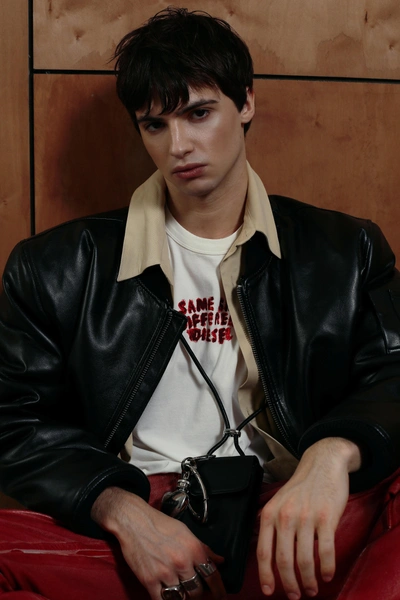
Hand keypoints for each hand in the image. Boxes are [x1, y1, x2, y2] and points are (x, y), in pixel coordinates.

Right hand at [91, 486, 225, 599]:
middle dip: (198, 593)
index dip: (219, 590)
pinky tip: (168, 595)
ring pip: (181, 598)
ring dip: (183, 596)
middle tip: (195, 590)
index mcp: (194, 549)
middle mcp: (182, 562)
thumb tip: (219, 560)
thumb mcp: (185, 532)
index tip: (221, 597)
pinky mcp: (149, 580)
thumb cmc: (160, 524)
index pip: (212, 576)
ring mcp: (165, 573)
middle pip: (197, 591)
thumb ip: (203, 548)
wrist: (134, 521)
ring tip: (181, 591)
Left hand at [257, 437, 361, 598]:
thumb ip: (270, 522)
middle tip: (296, 595)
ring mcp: (306, 517)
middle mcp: (285, 516)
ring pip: (305, 560)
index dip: (266, 575)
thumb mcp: (278, 500)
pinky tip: (327, 575)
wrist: (323, 464)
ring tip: (312, 588)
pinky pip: (325, 551)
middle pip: (284, 561)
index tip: (269, 591)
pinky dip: (326, 568)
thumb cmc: (301, 486)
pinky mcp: (327, 518)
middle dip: (290, 584)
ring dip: (309, 581)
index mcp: (270, 513)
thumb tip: (263, 551)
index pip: (263, 551)